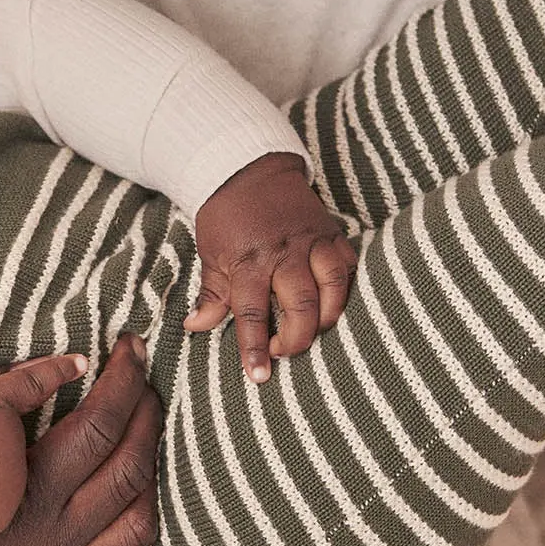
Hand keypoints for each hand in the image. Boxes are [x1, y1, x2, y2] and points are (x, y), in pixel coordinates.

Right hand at [0, 332, 162, 545]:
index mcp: (23, 491)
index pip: (98, 425)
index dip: (123, 381)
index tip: (131, 348)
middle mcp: (51, 537)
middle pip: (128, 467)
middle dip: (146, 416)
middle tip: (145, 380)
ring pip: (137, 521)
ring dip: (149, 472)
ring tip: (143, 435)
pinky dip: (134, 530)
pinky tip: (131, 502)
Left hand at [185, 152, 356, 381]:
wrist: (248, 169)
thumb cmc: (225, 216)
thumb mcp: (210, 254)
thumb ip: (211, 293)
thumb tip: (196, 326)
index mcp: (249, 261)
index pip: (251, 314)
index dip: (255, 348)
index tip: (258, 376)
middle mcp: (284, 253)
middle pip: (301, 307)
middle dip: (297, 339)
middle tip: (284, 352)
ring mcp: (312, 242)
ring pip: (334, 288)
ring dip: (328, 318)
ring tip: (312, 330)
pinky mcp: (331, 232)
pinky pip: (349, 265)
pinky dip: (345, 288)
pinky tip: (335, 303)